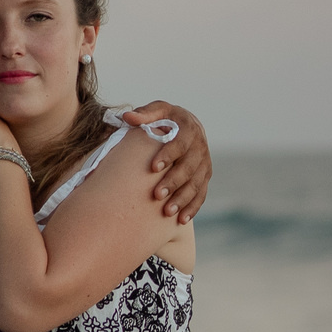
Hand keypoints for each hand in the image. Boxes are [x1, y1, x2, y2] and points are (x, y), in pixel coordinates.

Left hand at [120, 101, 208, 221]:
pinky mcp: (205, 177)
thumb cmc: (166, 119)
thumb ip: (144, 114)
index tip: (153, 167)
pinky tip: (181, 220)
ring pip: (196, 184)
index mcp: (190, 129)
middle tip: (156, 195)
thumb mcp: (158, 111)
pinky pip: (201, 194)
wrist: (187, 127)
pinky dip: (192, 207)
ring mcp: (205, 164)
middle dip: (173, 182)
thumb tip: (127, 116)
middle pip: (189, 168)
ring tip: (166, 211)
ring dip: (183, 199)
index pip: (181, 144)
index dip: (168, 155)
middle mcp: (201, 147)